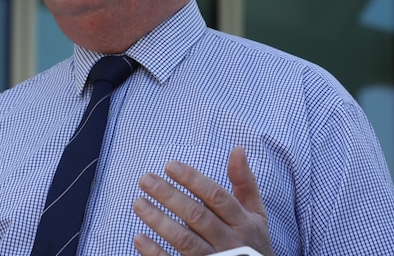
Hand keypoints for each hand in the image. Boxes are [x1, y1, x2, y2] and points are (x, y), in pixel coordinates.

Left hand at [132, 146, 273, 255]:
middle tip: (145, 179)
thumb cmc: (251, 241)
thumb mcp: (255, 213)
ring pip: (185, 240)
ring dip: (159, 221)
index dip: (193, 180)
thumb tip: (238, 149)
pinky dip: (155, 253)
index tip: (170, 165)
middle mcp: (230, 242)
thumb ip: (245, 182)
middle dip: (169, 196)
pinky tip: (139, 237)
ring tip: (138, 203)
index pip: (216, 196)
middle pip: (197, 216)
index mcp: (243, 222)